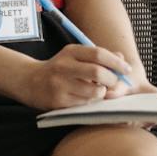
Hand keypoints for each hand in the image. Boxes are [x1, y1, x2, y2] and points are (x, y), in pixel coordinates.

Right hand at [16, 45, 143, 110]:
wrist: (30, 81)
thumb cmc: (60, 68)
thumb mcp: (76, 56)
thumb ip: (99, 56)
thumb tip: (122, 60)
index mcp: (70, 52)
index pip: (98, 54)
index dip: (116, 62)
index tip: (126, 70)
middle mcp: (63, 66)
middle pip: (98, 72)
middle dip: (112, 80)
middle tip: (114, 83)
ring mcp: (59, 84)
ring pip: (94, 91)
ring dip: (102, 93)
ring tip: (98, 91)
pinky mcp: (58, 101)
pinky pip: (84, 103)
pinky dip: (91, 101)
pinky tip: (85, 97)